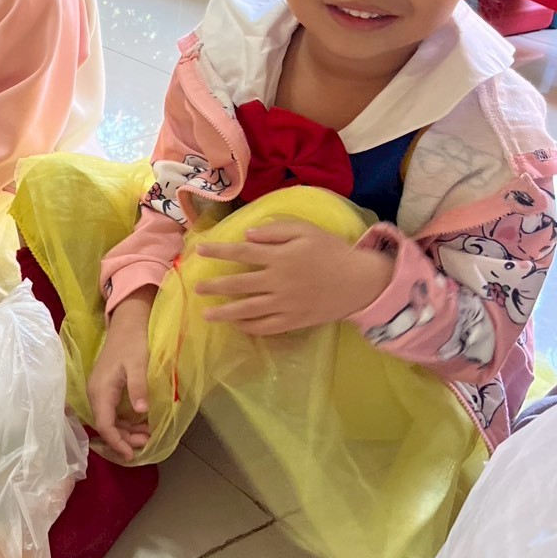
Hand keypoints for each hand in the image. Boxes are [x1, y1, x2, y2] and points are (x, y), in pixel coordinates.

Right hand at [87, 289, 154, 460]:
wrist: (126, 324)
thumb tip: (140, 413)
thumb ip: (138, 388)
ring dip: (126, 431)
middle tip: (146, 443)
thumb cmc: (132, 343)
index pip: (104, 424)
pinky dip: (125, 421)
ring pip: (109, 420)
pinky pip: (112, 412)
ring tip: (147, 435)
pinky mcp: (105, 388)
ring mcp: (99, 391)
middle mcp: (95, 393)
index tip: (130, 455)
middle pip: (106, 425)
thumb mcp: (138, 365)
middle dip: (124, 439)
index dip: (116, 442)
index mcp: (100, 390)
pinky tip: (141, 423)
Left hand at [196, 220, 393, 334]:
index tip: (199, 250)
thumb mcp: (306, 230)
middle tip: (196, 288)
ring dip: (225, 313)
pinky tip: (237, 325)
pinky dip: (249, 327)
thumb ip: (275, 230)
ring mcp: (285, 304)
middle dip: (214, 287)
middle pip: (239, 285)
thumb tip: (247, 236)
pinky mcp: (294, 321)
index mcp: (280, 257)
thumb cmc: (331, 251)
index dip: (218, 251)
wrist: (360, 281)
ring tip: (206, 315)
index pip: (241, 253)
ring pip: (248, 310)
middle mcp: (278, 282)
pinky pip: (267, 327)